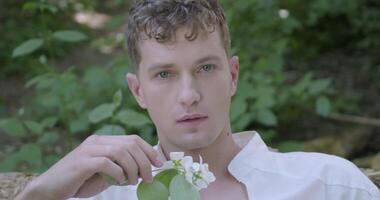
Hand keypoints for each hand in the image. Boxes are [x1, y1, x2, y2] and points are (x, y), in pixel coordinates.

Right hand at [16, 134, 162, 199]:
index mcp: (103, 141)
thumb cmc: (79, 181)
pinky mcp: (82, 162)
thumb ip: (121, 168)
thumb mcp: (105, 173)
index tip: (159, 163)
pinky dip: (118, 173)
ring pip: (121, 152)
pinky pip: (107, 163)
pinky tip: (119, 181)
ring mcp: (88, 150)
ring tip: (133, 181)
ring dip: (133, 168)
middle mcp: (97, 141)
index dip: (149, 150)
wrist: (50, 188)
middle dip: (144, 161)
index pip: (133, 139)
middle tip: (148, 177)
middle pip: (130, 144)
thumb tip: (144, 171)